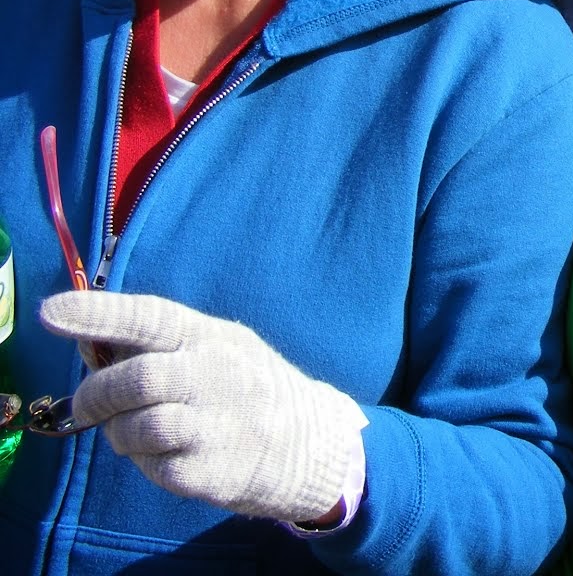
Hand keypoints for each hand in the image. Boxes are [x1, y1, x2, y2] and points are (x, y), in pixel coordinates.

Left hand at [40, 291, 363, 523]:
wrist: (309, 442)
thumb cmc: (243, 388)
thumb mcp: (212, 348)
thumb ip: (153, 346)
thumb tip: (87, 345)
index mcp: (210, 337)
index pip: (150, 317)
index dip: (99, 313)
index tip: (52, 313)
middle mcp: (218, 374)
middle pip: (135, 379)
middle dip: (95, 395)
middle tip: (89, 405)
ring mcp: (218, 424)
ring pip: (135, 427)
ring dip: (119, 432)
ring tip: (137, 431)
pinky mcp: (213, 471)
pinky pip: (153, 466)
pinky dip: (146, 461)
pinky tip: (167, 452)